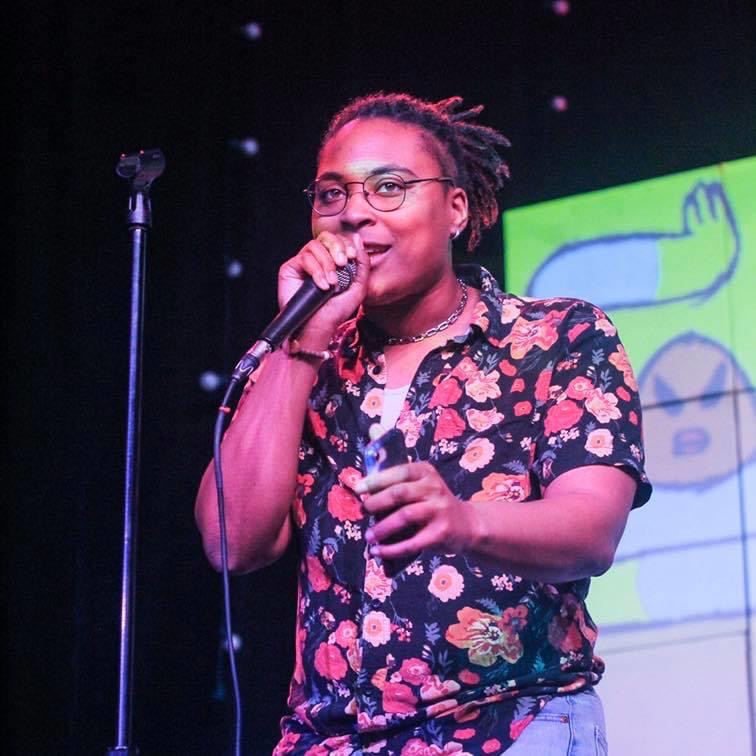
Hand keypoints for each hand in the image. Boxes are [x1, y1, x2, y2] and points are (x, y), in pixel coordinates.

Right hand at [278, 232, 369, 344]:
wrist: (317, 328)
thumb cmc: (335, 312)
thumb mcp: (357, 288)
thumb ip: (362, 265)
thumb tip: (358, 239)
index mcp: (333, 262)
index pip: (339, 241)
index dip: (346, 244)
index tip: (352, 257)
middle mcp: (317, 260)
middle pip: (326, 237)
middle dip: (337, 247)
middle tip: (342, 264)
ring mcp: (303, 264)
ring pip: (315, 246)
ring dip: (327, 264)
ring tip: (331, 284)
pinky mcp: (290, 268)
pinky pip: (304, 258)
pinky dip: (316, 271)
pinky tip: (322, 286)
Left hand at [356, 462, 480, 559]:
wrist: (467, 525)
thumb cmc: (433, 504)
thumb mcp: (421, 487)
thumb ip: (398, 486)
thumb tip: (363, 494)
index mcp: (425, 472)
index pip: (399, 471)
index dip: (376, 480)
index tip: (358, 489)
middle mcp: (434, 488)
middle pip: (400, 493)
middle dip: (376, 502)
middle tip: (362, 511)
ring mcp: (439, 510)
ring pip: (405, 516)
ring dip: (382, 528)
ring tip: (368, 536)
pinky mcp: (440, 533)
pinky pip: (412, 543)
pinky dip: (392, 549)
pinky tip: (379, 551)